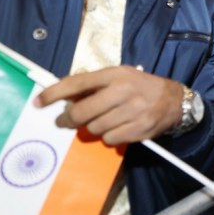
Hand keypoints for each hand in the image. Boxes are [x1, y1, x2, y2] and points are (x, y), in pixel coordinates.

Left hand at [35, 66, 183, 145]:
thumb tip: (64, 97)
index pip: (77, 83)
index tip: (39, 102)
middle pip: (81, 112)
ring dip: (92, 127)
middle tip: (64, 122)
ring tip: (102, 121)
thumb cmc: (141, 86)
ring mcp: (132, 112)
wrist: (174, 100)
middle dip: (68, 120)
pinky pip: (110, 139)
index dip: (54, 93)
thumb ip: (94, 85)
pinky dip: (108, 137)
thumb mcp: (119, 76)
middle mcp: (123, 92)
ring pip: (95, 128)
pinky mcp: (139, 129)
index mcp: (115, 75)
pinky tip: (116, 128)